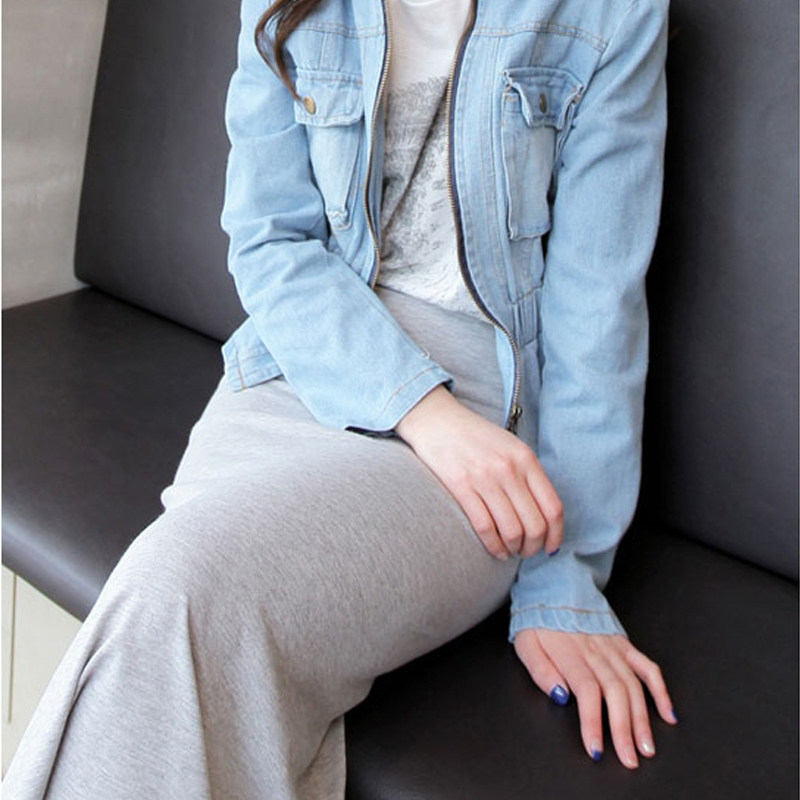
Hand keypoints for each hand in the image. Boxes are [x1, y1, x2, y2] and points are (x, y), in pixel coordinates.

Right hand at [396, 386, 562, 559]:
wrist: (437, 420)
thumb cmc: (474, 436)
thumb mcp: (510, 447)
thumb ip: (528, 475)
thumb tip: (543, 514)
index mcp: (526, 459)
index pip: (553, 507)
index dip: (556, 535)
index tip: (551, 547)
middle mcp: (509, 469)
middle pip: (535, 524)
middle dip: (534, 547)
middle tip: (527, 552)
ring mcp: (485, 478)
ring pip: (512, 531)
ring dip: (514, 549)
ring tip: (510, 551)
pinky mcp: (461, 487)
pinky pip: (485, 528)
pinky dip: (494, 546)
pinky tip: (495, 549)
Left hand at [514, 628, 677, 768]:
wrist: (555, 587)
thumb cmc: (538, 620)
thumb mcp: (526, 643)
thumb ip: (540, 670)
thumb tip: (560, 696)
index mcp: (570, 652)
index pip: (587, 691)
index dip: (593, 722)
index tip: (597, 749)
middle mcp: (596, 651)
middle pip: (615, 692)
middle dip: (624, 729)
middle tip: (629, 759)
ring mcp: (613, 647)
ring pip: (633, 685)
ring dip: (642, 718)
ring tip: (646, 747)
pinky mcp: (624, 644)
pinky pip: (647, 667)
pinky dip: (660, 690)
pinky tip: (667, 714)